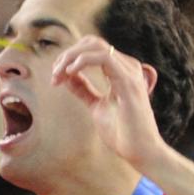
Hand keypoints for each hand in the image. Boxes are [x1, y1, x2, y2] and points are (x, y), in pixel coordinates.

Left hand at [51, 36, 164, 169]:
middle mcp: (128, 68)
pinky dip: (82, 61)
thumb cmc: (122, 132)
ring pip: (96, 46)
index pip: (92, 49)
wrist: (139, 151)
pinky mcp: (129, 82)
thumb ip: (84, 90)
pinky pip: (104, 58)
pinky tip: (70, 73)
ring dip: (70, 58)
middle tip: (54, 74)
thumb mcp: (96, 106)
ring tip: (58, 75)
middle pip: (92, 43)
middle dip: (67, 55)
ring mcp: (130, 73)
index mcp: (121, 71)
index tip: (54, 77)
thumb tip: (66, 76)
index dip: (69, 58)